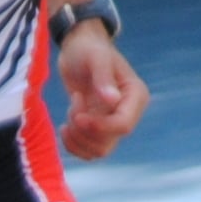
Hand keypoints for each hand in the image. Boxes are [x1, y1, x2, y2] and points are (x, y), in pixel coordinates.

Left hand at [57, 23, 145, 160]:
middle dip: (84, 130)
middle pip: (109, 142)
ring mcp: (113, 124)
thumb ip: (103, 78)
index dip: (99, 126)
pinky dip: (73, 145)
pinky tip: (65, 127)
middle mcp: (128, 113)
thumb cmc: (88, 49)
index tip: (78, 116)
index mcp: (135, 96)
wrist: (77, 50)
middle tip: (74, 104)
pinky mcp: (98, 130)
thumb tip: (112, 101)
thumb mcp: (95, 58)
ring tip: (70, 111)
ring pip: (98, 151)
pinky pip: (88, 152)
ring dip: (77, 137)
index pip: (123, 125)